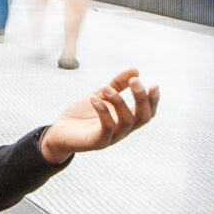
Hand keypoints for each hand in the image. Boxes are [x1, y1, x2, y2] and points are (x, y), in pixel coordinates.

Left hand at [37, 68, 158, 163]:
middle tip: (135, 82)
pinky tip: (94, 98)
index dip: (153, 100)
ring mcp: (111, 138)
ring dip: (119, 101)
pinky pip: (107, 128)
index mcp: (126, 119)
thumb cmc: (82, 115)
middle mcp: (123, 130)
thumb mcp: (101, 95)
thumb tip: (136, 70)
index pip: (148, 112)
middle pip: (143, 118)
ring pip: (126, 121)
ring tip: (106, 88)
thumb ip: (117, 84)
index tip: (154, 84)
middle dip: (141, 99)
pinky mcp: (97, 142)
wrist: (59, 132)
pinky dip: (103, 111)